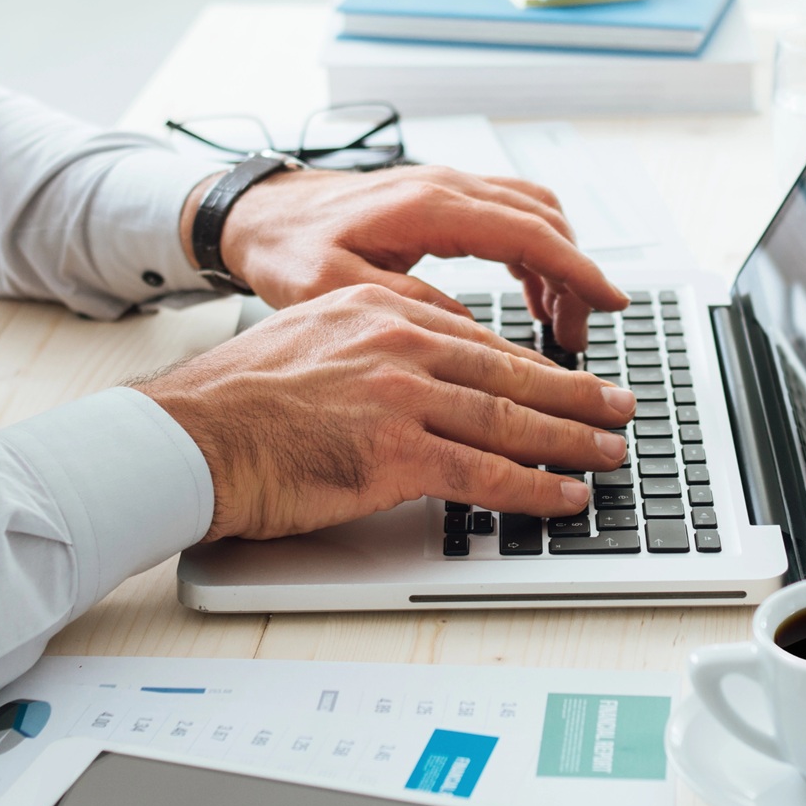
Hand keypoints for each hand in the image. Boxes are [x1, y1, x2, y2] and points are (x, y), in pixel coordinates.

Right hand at [134, 284, 635, 540]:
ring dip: (571, 441)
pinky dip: (535, 489)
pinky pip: (486, 474)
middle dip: (576, 396)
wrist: (185, 439)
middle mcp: (400, 342)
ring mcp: (401, 395)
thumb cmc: (235, 404)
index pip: (479, 341)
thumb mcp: (312, 339)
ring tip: (610, 453)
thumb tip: (424, 375)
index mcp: (381, 309)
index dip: (534, 368)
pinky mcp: (396, 451)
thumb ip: (373, 348)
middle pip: (511, 374)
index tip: (568, 381)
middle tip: (620, 409)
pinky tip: (566, 497)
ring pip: (511, 421)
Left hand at [188, 164, 628, 349]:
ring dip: (558, 263)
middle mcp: (447, 186)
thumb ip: (409, 308)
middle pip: (545, 221)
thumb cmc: (286, 249)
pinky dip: (537, 252)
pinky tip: (533, 294)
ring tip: (560, 322)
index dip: (578, 271)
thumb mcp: (337, 289)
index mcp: (429, 207)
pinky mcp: (444, 197)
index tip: (611, 303)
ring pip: (535, 214)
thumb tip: (473, 333)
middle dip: (575, 277)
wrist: (255, 213)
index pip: (530, 233)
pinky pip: (513, 214)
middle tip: (579, 335)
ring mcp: (448, 185)